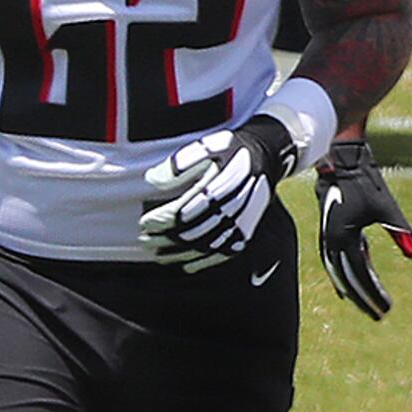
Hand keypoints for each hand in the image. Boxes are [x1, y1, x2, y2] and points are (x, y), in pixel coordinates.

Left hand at [138, 115, 294, 271]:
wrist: (266, 156)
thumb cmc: (229, 150)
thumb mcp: (205, 147)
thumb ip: (179, 164)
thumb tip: (152, 180)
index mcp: (220, 186)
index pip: (185, 211)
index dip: (163, 220)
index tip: (145, 222)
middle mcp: (233, 207)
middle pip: (194, 231)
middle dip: (167, 239)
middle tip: (145, 240)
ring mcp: (242, 222)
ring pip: (207, 245)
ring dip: (181, 253)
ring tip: (159, 256)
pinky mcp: (247, 231)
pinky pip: (225, 252)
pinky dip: (205, 261)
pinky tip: (187, 265)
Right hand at [315, 141, 411, 319]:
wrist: (341, 161)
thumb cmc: (365, 182)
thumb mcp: (386, 208)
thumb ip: (400, 232)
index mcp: (343, 238)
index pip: (358, 276)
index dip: (372, 295)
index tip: (386, 309)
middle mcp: (331, 242)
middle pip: (347, 279)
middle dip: (363, 299)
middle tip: (378, 315)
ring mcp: (329, 237)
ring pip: (340, 272)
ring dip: (354, 289)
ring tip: (367, 305)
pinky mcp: (333, 231)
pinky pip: (338, 260)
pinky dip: (348, 273)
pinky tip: (360, 280)